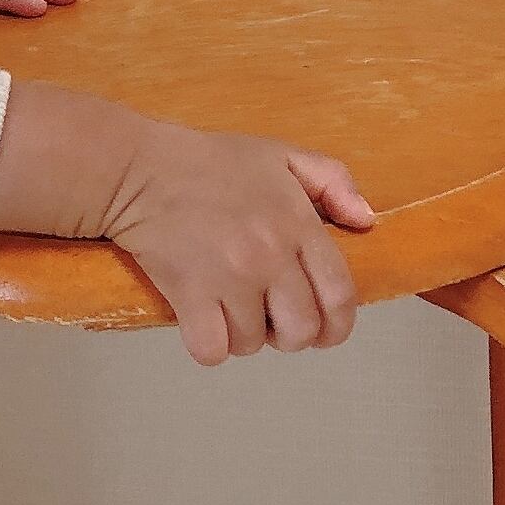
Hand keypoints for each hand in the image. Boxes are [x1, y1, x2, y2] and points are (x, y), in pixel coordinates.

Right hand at [105, 125, 373, 366]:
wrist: (138, 168)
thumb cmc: (208, 163)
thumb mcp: (280, 155)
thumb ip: (334, 181)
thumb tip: (366, 222)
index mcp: (298, 224)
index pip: (341, 295)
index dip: (338, 325)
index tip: (324, 329)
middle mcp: (270, 254)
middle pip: (301, 330)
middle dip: (290, 336)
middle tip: (270, 321)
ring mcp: (230, 276)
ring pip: (254, 343)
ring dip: (243, 337)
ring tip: (229, 309)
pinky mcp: (189, 292)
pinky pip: (212, 349)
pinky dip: (209, 345)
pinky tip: (202, 322)